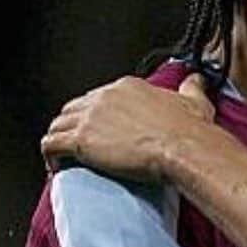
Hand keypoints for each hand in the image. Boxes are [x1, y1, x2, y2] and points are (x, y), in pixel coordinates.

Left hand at [41, 73, 214, 180]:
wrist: (182, 148)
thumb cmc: (189, 131)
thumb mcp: (195, 102)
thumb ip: (192, 88)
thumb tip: (196, 79)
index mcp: (128, 87)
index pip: (98, 97)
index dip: (95, 115)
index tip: (100, 131)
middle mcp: (104, 97)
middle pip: (74, 108)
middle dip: (73, 126)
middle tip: (80, 145)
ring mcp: (90, 117)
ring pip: (57, 124)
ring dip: (58, 140)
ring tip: (64, 158)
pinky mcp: (80, 140)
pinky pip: (51, 145)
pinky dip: (50, 156)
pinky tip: (57, 167)